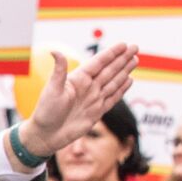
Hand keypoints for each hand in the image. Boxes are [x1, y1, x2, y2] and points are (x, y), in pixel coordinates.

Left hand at [22, 44, 138, 159]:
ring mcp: (93, 99)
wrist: (46, 135)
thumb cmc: (45, 112)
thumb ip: (59, 70)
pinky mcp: (97, 112)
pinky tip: (129, 80)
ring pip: (113, 81)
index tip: (123, 44)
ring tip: (135, 60)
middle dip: (122, 59)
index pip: (98, 63)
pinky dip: (122, 89)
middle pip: (109, 70)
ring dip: (124, 71)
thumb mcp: (52, 89)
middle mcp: (87, 87)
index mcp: (78, 79)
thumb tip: (54, 51)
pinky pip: (113, 98)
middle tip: (135, 47)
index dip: (111, 54)